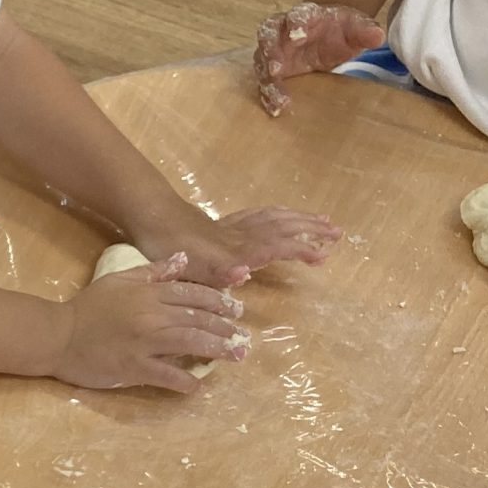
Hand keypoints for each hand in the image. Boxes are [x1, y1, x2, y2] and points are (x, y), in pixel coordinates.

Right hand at [52, 258, 247, 395]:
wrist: (57, 335)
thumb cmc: (88, 307)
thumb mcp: (120, 280)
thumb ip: (152, 271)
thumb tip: (183, 259)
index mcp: (149, 293)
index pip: (193, 294)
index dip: (219, 302)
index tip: (237, 311)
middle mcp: (152, 315)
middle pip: (198, 319)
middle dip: (225, 328)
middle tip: (243, 338)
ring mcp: (143, 342)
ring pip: (190, 343)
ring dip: (216, 350)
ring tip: (235, 356)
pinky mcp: (133, 367)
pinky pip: (165, 374)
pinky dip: (184, 381)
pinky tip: (197, 386)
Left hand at [131, 203, 344, 284]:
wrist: (151, 217)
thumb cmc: (167, 247)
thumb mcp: (189, 267)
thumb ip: (218, 273)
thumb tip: (246, 273)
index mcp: (237, 249)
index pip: (279, 246)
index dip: (301, 250)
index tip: (323, 256)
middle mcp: (242, 235)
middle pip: (284, 227)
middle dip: (312, 229)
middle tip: (337, 234)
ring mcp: (234, 226)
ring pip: (275, 217)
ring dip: (300, 218)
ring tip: (322, 220)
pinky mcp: (224, 221)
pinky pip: (259, 213)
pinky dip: (277, 213)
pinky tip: (283, 215)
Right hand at [256, 2, 385, 114]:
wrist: (328, 35)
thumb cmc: (339, 30)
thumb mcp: (355, 28)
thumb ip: (365, 30)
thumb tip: (378, 36)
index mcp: (305, 15)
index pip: (297, 14)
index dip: (296, 22)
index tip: (299, 34)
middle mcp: (283, 31)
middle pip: (267, 34)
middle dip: (270, 50)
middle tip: (276, 68)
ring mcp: (274, 51)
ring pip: (262, 61)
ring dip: (268, 79)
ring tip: (279, 98)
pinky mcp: (271, 70)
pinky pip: (265, 81)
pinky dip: (268, 95)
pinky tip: (275, 109)